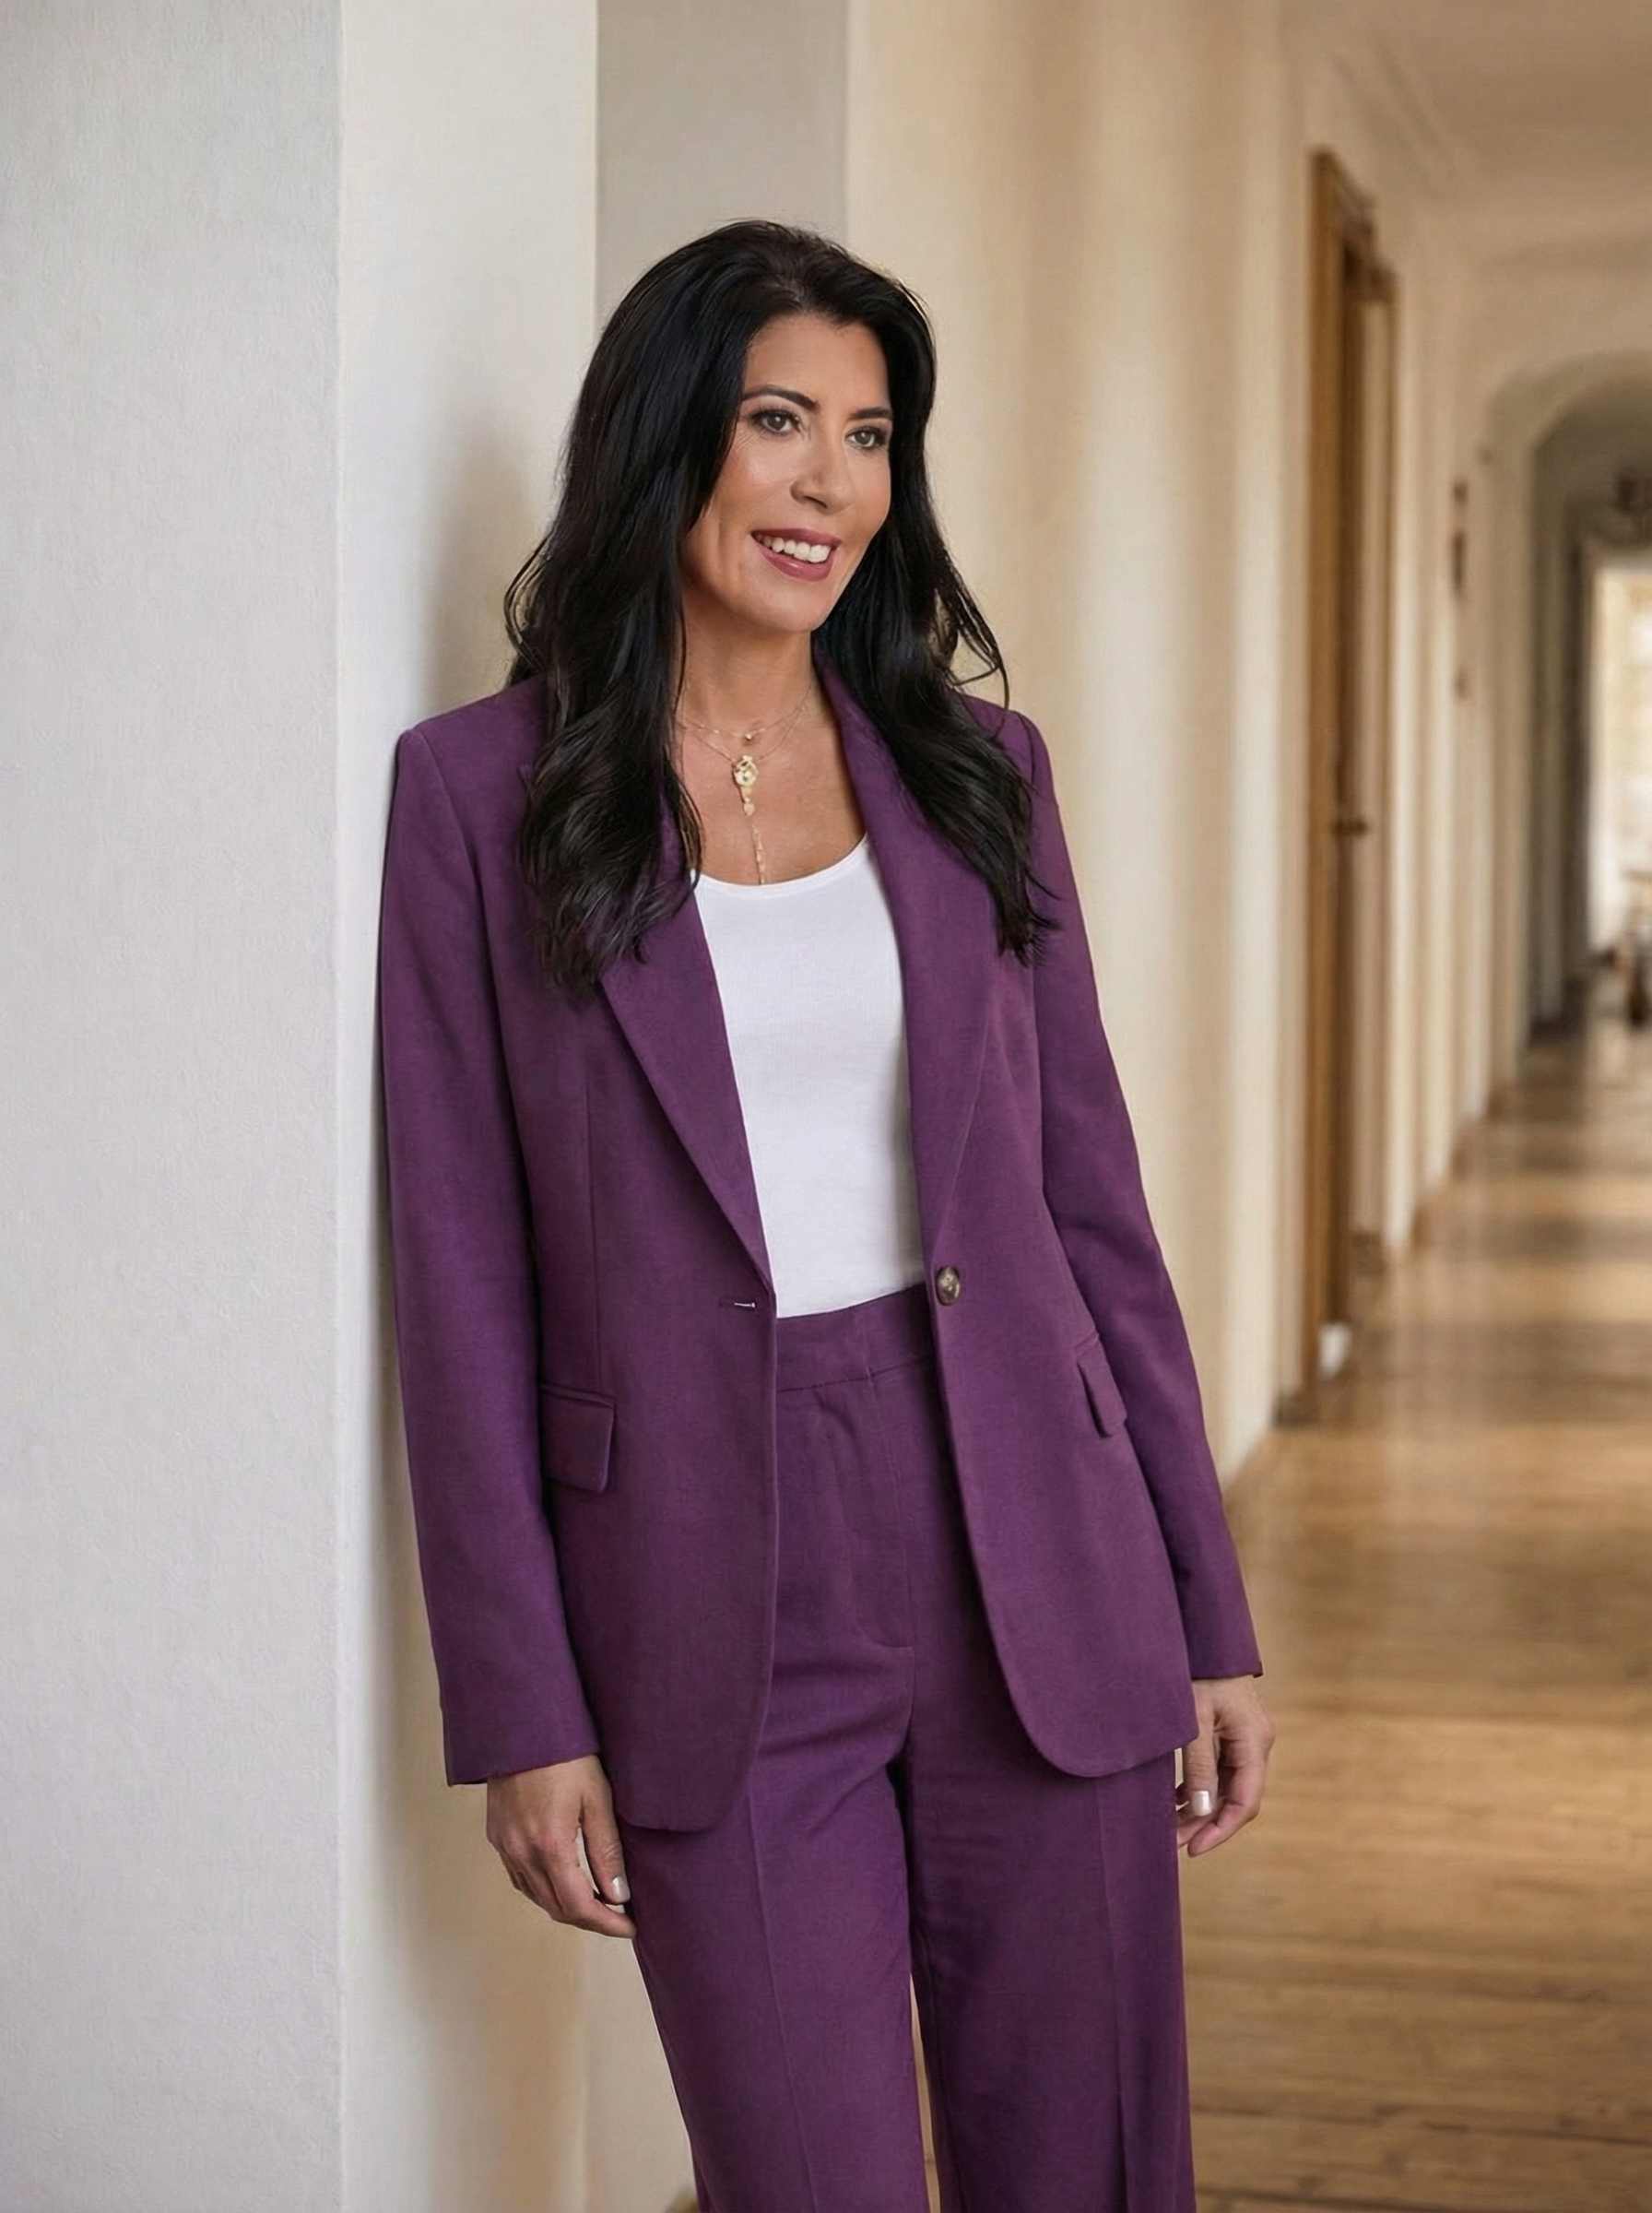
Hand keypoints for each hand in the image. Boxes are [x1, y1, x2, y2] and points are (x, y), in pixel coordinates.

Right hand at [485, 1754, 634, 1935]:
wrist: (522, 1725)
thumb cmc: (566, 1755)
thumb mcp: (598, 1798)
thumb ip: (607, 1851)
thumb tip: (619, 1896)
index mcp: (549, 1847)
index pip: (579, 1906)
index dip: (606, 1923)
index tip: (630, 1927)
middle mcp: (521, 1853)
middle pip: (556, 1907)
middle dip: (589, 1919)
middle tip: (619, 1917)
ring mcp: (505, 1846)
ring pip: (536, 1897)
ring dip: (566, 1906)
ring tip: (597, 1902)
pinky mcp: (497, 1836)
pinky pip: (520, 1878)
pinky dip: (543, 1889)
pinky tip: (562, 1881)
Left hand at [1177, 1675, 1274, 1856]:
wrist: (1205, 1636)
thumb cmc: (1199, 1670)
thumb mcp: (1193, 1718)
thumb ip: (1200, 1765)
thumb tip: (1203, 1811)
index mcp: (1254, 1741)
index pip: (1244, 1801)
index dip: (1219, 1830)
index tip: (1193, 1849)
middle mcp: (1256, 1743)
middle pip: (1236, 1798)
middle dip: (1206, 1823)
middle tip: (1173, 1843)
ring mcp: (1246, 1738)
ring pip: (1227, 1786)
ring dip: (1201, 1808)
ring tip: (1170, 1827)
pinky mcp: (1232, 1732)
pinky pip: (1221, 1770)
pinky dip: (1201, 1787)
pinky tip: (1177, 1799)